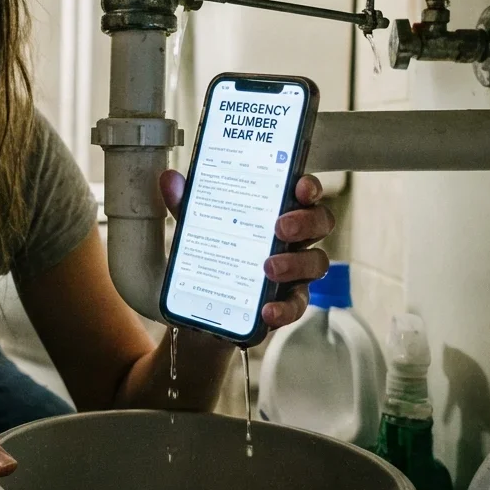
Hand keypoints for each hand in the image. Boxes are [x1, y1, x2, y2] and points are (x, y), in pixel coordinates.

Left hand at [160, 171, 333, 329]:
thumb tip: (170, 179)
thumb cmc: (213, 255)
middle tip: (280, 227)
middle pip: (320, 222)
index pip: (304, 193)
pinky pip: (297, 304)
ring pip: (317, 263)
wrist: (202, 308)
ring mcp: (295, 271)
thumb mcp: (197, 228)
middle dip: (306, 221)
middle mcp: (294, 239)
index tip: (300, 187)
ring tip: (268, 268)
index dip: (309, 187)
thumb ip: (187, 205)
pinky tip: (267, 310)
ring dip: (296, 263)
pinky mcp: (287, 301)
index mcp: (277, 212)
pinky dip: (284, 308)